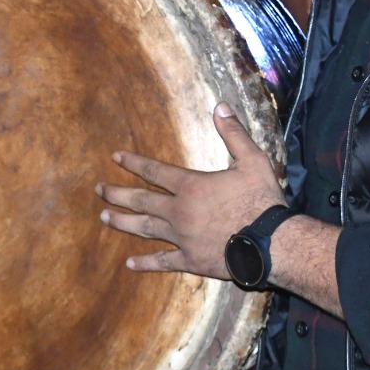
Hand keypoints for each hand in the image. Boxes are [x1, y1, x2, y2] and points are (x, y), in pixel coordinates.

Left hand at [96, 103, 284, 278]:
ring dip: (122, 222)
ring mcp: (181, 238)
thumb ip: (233, 133)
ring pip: (144, 228)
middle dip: (118, 193)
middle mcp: (178, 211)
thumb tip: (220, 106)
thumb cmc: (262, 200)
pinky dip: (145, 263)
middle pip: (141, 200)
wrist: (271, 243)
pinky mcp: (190, 261)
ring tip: (103, 217)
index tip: (115, 157)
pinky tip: (129, 263)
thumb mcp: (252, 160)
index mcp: (190, 186)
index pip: (154, 170)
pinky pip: (162, 262)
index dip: (133, 163)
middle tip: (99, 190)